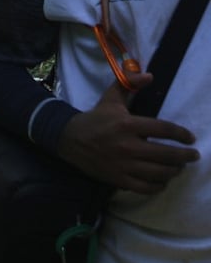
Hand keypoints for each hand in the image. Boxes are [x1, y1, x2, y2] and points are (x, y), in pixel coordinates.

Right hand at [58, 71, 198, 193]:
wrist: (69, 139)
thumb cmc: (95, 119)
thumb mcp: (110, 99)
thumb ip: (129, 84)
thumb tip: (149, 75)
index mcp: (127, 124)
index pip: (163, 129)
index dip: (181, 134)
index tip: (190, 138)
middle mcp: (128, 146)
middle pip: (166, 154)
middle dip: (185, 156)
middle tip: (193, 155)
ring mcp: (123, 165)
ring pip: (159, 173)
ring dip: (174, 170)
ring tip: (179, 167)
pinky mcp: (118, 179)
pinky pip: (146, 187)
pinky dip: (158, 186)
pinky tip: (162, 180)